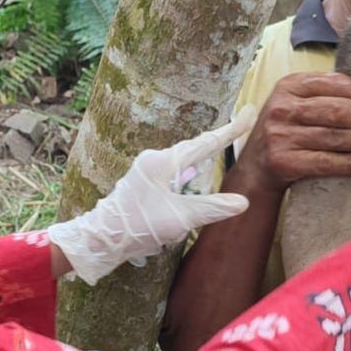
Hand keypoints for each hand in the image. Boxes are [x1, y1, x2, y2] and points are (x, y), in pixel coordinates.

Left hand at [49, 111, 256, 284]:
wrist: (101, 238)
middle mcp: (154, 160)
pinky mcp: (144, 184)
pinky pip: (173, 175)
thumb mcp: (180, 217)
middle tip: (240, 127)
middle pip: (194, 149)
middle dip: (216, 142)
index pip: (205, 144)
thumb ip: (212, 208)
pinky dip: (187, 177)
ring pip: (183, 163)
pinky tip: (191, 182)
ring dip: (201, 160)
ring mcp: (147, 171)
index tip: (249, 113)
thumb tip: (243, 202)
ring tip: (219, 151)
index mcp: (163, 162)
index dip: (230, 131)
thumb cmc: (139, 225)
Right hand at [234, 72, 350, 192]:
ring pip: (336, 137)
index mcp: (288, 86)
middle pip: (337, 111)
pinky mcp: (284, 161)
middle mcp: (282, 109)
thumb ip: (325, 93)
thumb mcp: (296, 102)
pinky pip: (328, 162)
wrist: (255, 167)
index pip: (332, 83)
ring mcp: (280, 136)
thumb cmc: (285, 130)